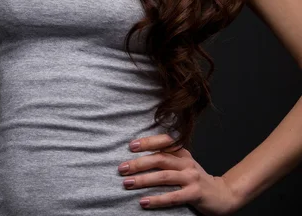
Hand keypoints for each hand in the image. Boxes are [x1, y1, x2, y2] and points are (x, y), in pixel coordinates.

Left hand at [118, 133, 238, 213]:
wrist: (222, 194)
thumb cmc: (195, 179)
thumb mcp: (184, 164)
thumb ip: (168, 158)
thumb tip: (140, 157)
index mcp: (182, 153)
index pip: (164, 141)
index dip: (147, 142)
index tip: (130, 146)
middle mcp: (187, 162)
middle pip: (160, 159)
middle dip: (139, 163)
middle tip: (122, 168)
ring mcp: (191, 177)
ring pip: (164, 176)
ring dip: (143, 180)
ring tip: (127, 183)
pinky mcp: (195, 193)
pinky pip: (173, 196)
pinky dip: (157, 199)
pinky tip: (143, 202)